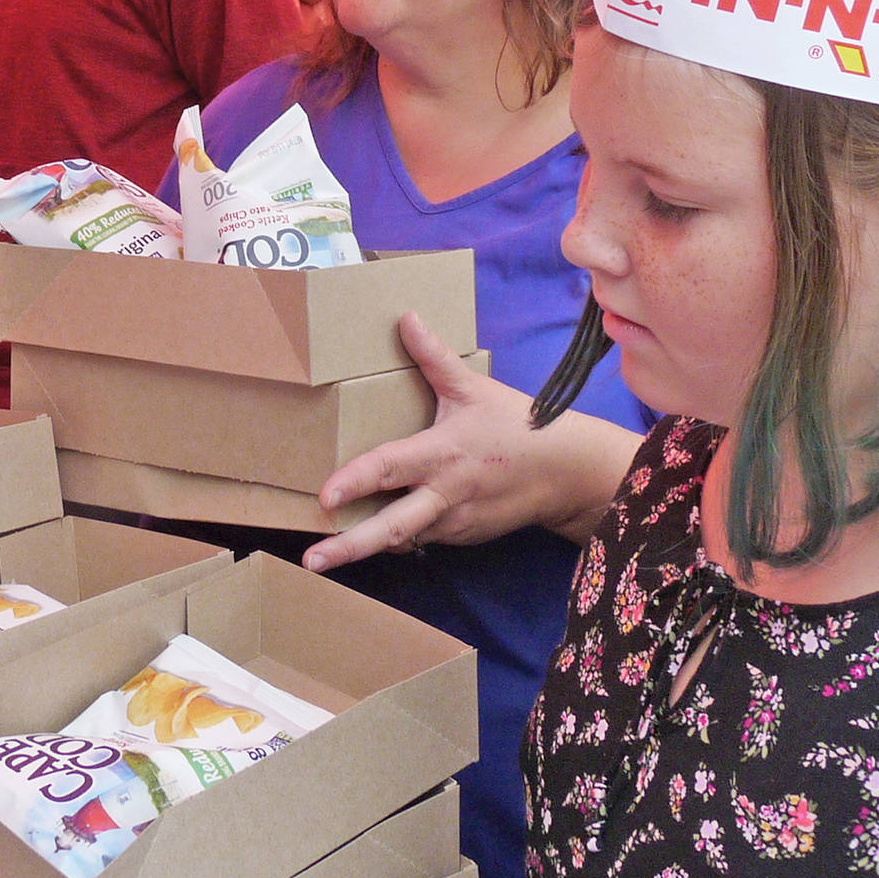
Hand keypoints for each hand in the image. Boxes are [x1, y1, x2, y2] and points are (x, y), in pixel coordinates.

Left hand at [303, 313, 636, 573]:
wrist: (567, 472)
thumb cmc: (518, 426)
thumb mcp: (475, 388)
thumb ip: (434, 357)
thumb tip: (406, 318)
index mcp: (442, 455)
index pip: (389, 469)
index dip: (355, 483)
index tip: (324, 496)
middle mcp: (444, 495)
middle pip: (391, 528)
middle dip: (349, 547)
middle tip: (311, 560)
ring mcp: (454, 523)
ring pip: (402, 540)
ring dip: (365, 547)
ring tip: (321, 557)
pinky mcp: (462, 537)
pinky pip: (420, 540)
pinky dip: (396, 538)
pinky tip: (369, 537)